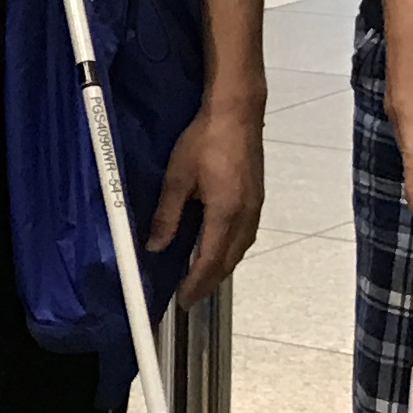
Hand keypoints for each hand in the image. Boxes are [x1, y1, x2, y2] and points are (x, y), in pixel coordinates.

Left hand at [151, 97, 264, 310]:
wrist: (237, 112)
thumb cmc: (204, 141)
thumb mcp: (177, 178)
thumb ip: (167, 216)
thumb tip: (155, 246)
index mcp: (226, 213)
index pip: (211, 261)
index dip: (197, 283)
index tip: (184, 300)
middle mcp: (246, 214)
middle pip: (230, 260)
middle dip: (211, 281)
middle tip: (191, 295)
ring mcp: (255, 205)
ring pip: (241, 248)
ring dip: (223, 266)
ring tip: (203, 277)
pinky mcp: (257, 195)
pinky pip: (245, 234)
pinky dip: (232, 248)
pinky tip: (220, 246)